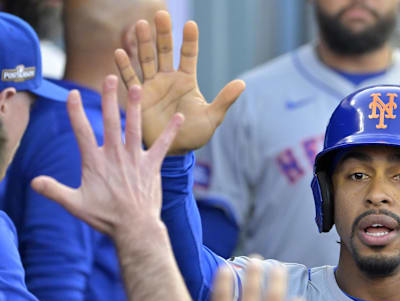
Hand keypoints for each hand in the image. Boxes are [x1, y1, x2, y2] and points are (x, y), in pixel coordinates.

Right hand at [30, 75, 182, 236]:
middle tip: (110, 78)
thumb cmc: (104, 217)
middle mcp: (115, 156)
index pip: (82, 132)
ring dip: (135, 107)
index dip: (75, 112)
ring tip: (137, 87)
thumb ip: (54, 190)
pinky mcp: (152, 166)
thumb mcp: (74, 204)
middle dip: (109, 99)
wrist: (134, 228)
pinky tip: (179, 117)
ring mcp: (135, 160)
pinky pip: (163, 145)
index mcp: (95, 162)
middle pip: (110, 122)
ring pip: (134, 128)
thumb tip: (33, 182)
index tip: (72, 93)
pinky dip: (171, 131)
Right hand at [114, 10, 244, 154]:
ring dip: (142, 43)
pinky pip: (130, 78)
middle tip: (161, 14)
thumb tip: (242, 83)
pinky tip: (119, 52)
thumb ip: (224, 100)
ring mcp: (152, 85)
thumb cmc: (194, 134)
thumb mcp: (212, 118)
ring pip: (146, 59)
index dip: (189, 40)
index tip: (191, 25)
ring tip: (140, 25)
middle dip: (163, 33)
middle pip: (164, 51)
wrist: (174, 150)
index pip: (189, 55)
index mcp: (187, 80)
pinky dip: (125, 67)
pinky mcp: (138, 96)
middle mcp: (168, 78)